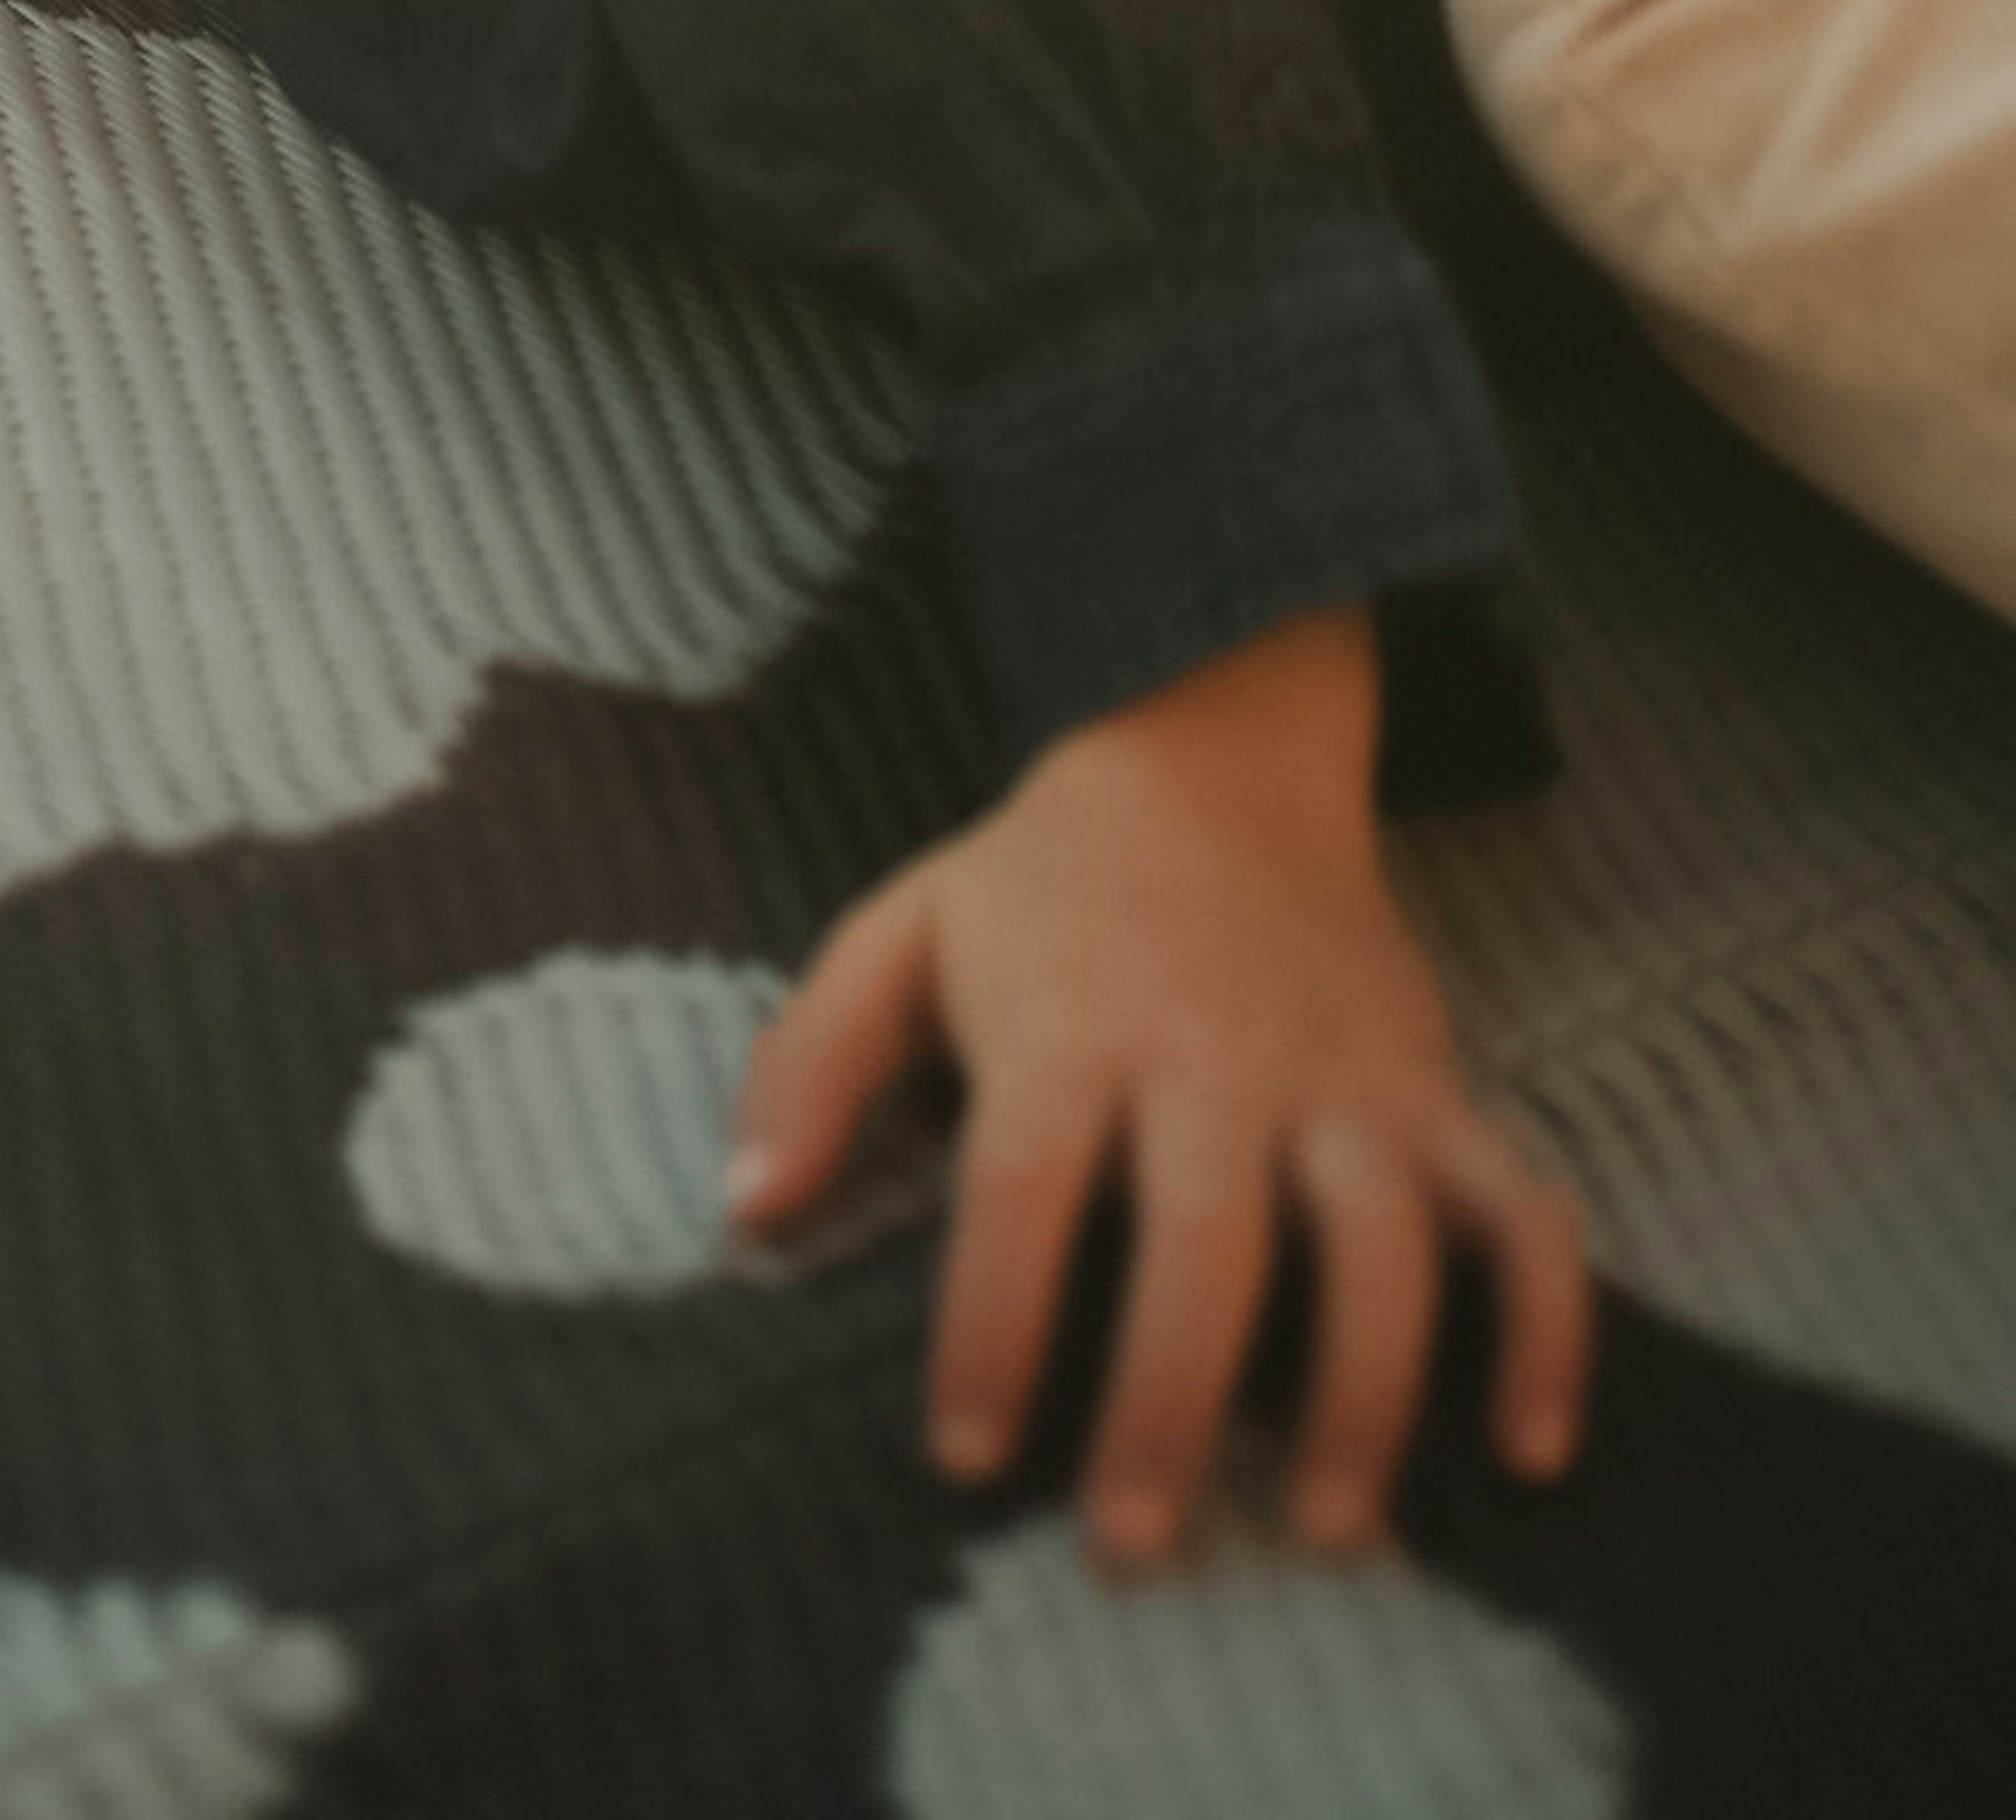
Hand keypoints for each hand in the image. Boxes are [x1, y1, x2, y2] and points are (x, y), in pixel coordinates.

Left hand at [725, 607, 1589, 1571]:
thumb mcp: (900, 932)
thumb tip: (746, 1211)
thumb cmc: (1041, 886)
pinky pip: (1523, 1207)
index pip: (1022, 1187)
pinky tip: (1529, 1442)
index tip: (968, 1452)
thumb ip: (813, 1061)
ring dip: (1366, 1385)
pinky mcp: (1437, 1089)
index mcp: (1070, 1023)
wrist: (1213, 747)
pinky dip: (1547, 1321)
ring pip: (1383, 1235)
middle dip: (1175, 1397)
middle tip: (1136, 1545)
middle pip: (1206, 1234)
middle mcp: (1214, 1054)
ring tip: (1329, 1526)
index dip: (994, 1322)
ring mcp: (1342, 1075)